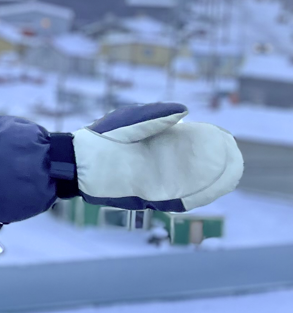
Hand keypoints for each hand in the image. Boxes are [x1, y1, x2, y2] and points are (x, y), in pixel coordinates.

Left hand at [70, 102, 241, 211]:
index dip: (207, 144)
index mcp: (155, 145)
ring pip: (189, 185)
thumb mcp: (131, 121)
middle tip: (234, 161)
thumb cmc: (101, 137)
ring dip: (210, 183)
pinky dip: (193, 196)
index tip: (225, 140)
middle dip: (215, 166)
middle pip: (194, 167)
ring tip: (230, 175)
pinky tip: (209, 190)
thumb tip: (185, 113)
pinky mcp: (146, 196)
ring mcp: (153, 181)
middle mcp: (158, 165)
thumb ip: (157, 116)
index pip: (188, 146)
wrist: (78, 161)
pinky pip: (174, 200)